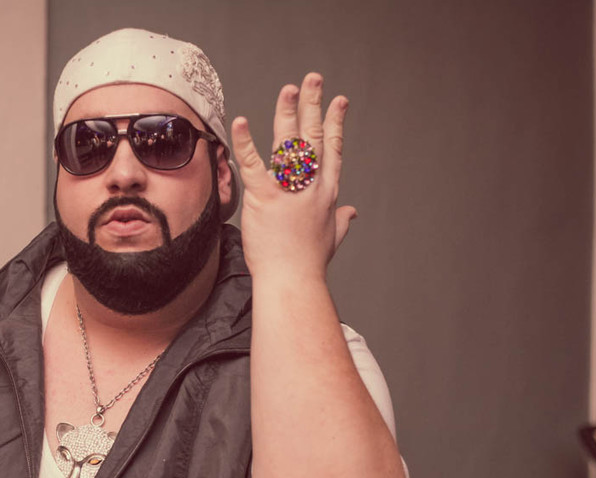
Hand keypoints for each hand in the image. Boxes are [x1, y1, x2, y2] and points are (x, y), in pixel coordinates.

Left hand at [231, 73, 355, 280]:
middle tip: (313, 79)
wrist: (292, 280)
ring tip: (289, 89)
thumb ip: (341, 221)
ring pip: (289, 143)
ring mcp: (288, 191)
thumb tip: (353, 213)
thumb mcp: (331, 238)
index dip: (336, 123)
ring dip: (288, 112)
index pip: (334, 149)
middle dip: (314, 105)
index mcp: (327, 193)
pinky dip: (247, 142)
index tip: (338, 101)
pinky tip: (243, 121)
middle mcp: (311, 186)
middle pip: (314, 136)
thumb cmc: (309, 263)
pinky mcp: (264, 198)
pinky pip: (254, 164)